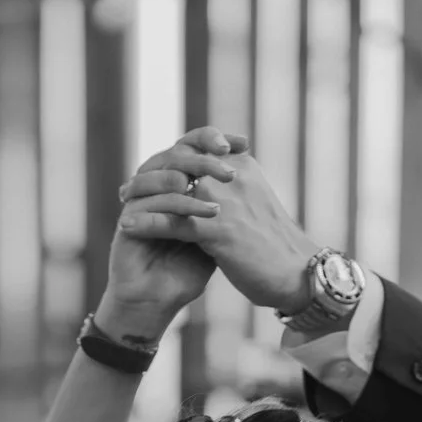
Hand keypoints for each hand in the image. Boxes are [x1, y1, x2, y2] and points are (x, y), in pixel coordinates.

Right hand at [101, 131, 241, 339]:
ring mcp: (139, 203)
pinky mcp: (128, 222)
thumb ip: (221, 205)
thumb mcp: (212, 234)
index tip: (244, 142)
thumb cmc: (187, 271)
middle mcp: (153, 189)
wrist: (158, 301)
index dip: (214, 139)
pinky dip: (181, 205)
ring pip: (163, 173)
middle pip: (176, 152)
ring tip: (224, 180)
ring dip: (194, 173)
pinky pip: (151, 203)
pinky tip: (208, 213)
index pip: (191, 148)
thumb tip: (249, 171)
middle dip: (205, 152)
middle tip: (230, 156)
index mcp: (173, 185)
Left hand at [120, 129, 323, 314]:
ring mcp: (225, 202)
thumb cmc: (274, 243)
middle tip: (128, 186)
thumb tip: (206, 182)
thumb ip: (232, 187)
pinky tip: (127, 227)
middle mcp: (232, 177)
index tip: (149, 170)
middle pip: (179, 164)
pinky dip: (147, 223)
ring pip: (172, 190)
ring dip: (142, 195)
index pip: (196, 149)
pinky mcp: (219, 230)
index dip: (169, 158)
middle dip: (151, 174)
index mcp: (242, 167)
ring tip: (123, 201)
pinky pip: (173, 222)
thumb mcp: (254, 202)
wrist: (297, 272)